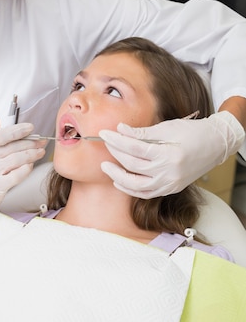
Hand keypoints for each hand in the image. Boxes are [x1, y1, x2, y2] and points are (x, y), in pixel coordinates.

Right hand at [0, 115, 46, 226]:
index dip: (16, 131)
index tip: (30, 128)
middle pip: (10, 148)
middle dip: (29, 143)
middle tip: (41, 141)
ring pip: (15, 160)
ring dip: (31, 155)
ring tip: (40, 152)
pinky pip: (16, 175)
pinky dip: (26, 169)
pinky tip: (30, 165)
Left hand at [99, 111, 243, 198]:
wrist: (215, 144)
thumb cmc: (192, 132)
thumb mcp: (167, 127)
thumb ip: (143, 132)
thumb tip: (120, 130)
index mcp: (169, 154)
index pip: (135, 148)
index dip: (117, 140)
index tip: (105, 133)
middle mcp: (170, 173)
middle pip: (133, 166)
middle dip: (116, 154)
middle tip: (104, 144)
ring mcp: (171, 184)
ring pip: (138, 186)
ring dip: (118, 177)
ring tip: (106, 166)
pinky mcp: (172, 188)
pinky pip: (147, 194)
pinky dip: (131, 189)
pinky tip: (119, 182)